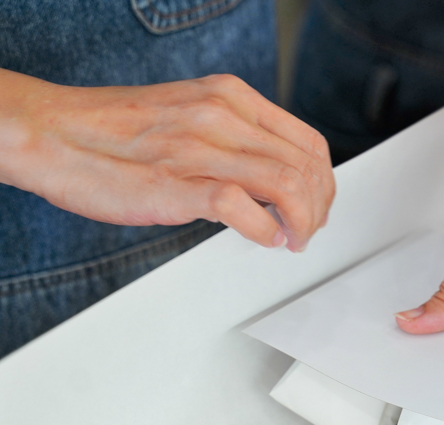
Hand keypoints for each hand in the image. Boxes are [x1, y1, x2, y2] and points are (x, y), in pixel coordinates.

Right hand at [0, 70, 333, 250]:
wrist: (51, 131)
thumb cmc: (114, 131)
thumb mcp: (190, 115)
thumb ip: (233, 138)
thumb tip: (272, 177)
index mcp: (229, 97)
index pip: (309, 142)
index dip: (324, 182)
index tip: (318, 205)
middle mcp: (221, 116)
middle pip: (306, 166)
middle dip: (319, 208)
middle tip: (309, 231)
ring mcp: (200, 148)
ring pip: (287, 184)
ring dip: (302, 223)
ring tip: (293, 240)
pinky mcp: (177, 182)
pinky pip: (243, 207)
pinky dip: (265, 231)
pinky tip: (264, 240)